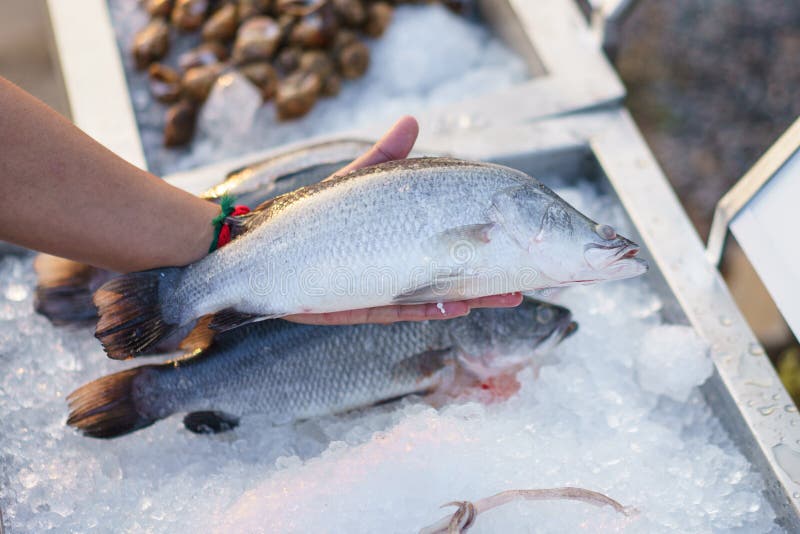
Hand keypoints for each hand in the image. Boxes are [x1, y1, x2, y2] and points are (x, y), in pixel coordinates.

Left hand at [283, 116, 523, 325]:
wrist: (262, 249)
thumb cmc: (312, 215)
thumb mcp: (354, 183)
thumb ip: (384, 159)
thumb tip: (411, 121)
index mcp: (399, 237)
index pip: (447, 241)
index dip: (479, 243)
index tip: (512, 240)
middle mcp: (396, 265)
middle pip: (449, 275)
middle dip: (486, 280)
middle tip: (523, 282)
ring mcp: (379, 287)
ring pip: (432, 297)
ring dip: (470, 297)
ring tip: (505, 295)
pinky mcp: (356, 306)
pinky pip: (398, 310)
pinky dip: (427, 309)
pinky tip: (457, 307)